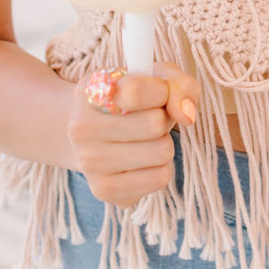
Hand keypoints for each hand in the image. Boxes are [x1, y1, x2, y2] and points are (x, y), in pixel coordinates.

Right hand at [66, 60, 200, 207]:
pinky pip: (160, 178)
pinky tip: (141, 160)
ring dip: (163, 142)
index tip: (158, 91)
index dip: (161, 90)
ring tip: (144, 138)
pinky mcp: (105, 190)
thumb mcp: (157, 78)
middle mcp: (82, 129)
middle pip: (155, 123)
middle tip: (149, 117)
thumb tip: (186, 116)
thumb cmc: (135, 101)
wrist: (97, 135)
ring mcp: (90, 163)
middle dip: (164, 118)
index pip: (135, 91)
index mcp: (90, 90)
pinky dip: (160, 167)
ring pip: (161, 152)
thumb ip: (179, 85)